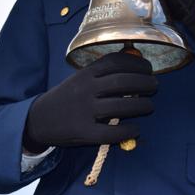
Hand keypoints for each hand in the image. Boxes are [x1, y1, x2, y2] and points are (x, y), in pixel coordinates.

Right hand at [23, 52, 157, 152]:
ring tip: (149, 106)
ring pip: (120, 106)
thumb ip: (103, 72)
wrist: (39, 119)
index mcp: (86, 73)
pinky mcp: (83, 132)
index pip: (116, 62)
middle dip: (144, 82)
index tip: (148, 68)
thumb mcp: (81, 78)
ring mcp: (84, 111)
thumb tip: (134, 61)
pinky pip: (110, 133)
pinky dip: (127, 131)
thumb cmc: (67, 96)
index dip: (136, 64)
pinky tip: (136, 129)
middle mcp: (86, 89)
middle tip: (154, 86)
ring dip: (141, 105)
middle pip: (122, 82)